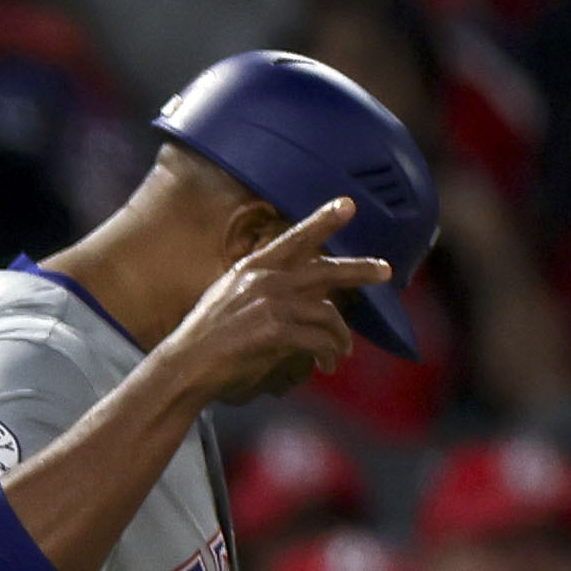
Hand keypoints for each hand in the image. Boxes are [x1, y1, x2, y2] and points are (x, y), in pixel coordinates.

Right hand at [151, 199, 391, 406]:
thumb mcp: (230, 299)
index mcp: (253, 267)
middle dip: (360, 269)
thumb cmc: (206, 339)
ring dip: (340, 336)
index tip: (348, 205)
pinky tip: (328, 364)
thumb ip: (265, 290)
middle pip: (326, 269)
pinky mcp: (276, 330)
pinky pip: (319, 340)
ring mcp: (271, 303)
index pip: (295, 238)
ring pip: (328, 313)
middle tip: (385, 271)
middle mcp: (265, 279)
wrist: (185, 366)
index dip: (323, 220)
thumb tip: (304, 299)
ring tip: (343, 352)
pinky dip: (329, 354)